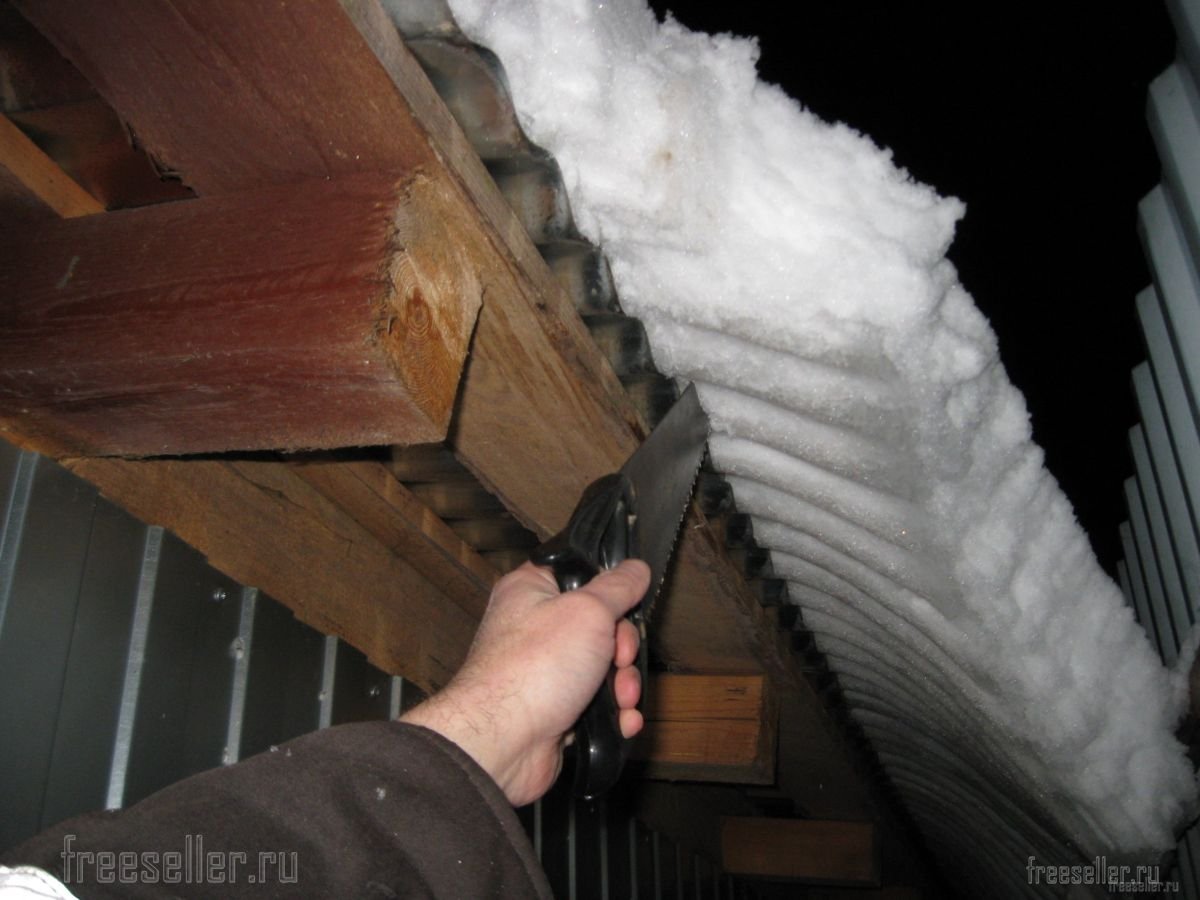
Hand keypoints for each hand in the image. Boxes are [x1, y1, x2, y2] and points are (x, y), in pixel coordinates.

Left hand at [400, 558, 648, 805]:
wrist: (503, 743)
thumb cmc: (534, 666)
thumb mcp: (588, 611)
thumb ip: (617, 587)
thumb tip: (636, 567)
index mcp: (532, 590)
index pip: (579, 573)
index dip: (609, 588)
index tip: (626, 604)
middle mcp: (536, 627)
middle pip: (601, 624)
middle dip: (624, 647)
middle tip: (620, 658)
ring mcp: (546, 670)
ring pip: (604, 667)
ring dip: (623, 684)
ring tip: (623, 698)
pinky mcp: (556, 707)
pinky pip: (596, 703)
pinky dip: (614, 712)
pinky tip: (623, 721)